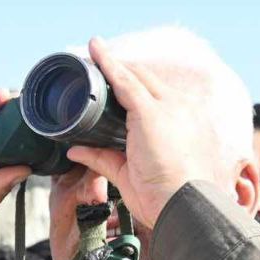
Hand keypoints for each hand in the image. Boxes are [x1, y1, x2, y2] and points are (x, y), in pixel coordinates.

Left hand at [66, 36, 225, 229]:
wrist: (184, 208)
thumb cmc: (164, 198)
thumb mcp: (127, 173)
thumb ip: (102, 158)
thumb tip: (74, 150)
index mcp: (180, 122)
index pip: (154, 95)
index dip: (131, 87)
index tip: (112, 81)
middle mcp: (178, 109)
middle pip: (145, 81)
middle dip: (120, 72)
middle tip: (94, 64)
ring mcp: (166, 108)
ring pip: (134, 77)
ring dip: (112, 65)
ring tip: (90, 53)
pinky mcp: (150, 112)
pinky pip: (124, 80)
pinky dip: (108, 64)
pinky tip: (95, 50)